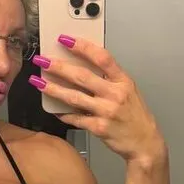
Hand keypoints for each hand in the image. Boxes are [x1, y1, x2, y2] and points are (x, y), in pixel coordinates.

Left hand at [31, 35, 165, 163]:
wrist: (145, 143)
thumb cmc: (135, 116)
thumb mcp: (129, 90)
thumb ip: (110, 78)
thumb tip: (83, 65)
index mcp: (123, 81)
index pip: (102, 58)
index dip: (83, 47)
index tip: (65, 40)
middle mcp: (115, 94)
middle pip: (83, 76)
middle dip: (59, 67)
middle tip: (42, 60)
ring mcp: (106, 112)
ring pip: (74, 97)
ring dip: (53, 89)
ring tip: (38, 82)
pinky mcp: (99, 128)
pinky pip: (76, 118)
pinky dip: (63, 113)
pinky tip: (53, 109)